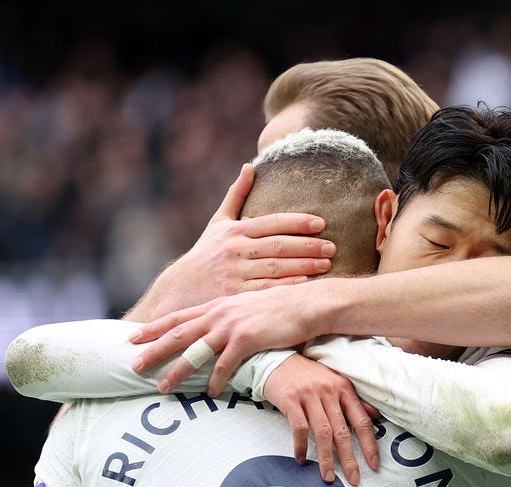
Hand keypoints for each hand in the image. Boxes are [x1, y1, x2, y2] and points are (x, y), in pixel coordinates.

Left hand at [130, 282, 323, 394]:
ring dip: (177, 371)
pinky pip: (225, 365)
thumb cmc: (282, 308)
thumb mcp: (249, 308)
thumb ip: (230, 318)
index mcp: (217, 305)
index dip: (153, 327)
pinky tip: (210, 393)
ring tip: (162, 387)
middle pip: (178, 334)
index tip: (132, 336)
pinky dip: (216, 380)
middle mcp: (219, 314)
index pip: (178, 317)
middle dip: (153, 350)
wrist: (308, 304)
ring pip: (195, 352)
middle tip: (133, 365)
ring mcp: (232, 326)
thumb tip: (219, 333)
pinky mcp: (247, 339)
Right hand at [136, 164, 334, 316]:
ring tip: (327, 264)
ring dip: (303, 266)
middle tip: (332, 246)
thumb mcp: (218, 223)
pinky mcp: (234, 296)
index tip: (321, 223)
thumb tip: (250, 166)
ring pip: (275, 268)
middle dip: (307, 246)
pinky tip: (306, 285)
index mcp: (235, 231)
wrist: (178, 290)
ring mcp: (235, 274)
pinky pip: (265, 290)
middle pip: (278, 246)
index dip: (297, 222)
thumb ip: (236, 195)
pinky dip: (286, 287)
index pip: (271, 223)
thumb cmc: (205, 255)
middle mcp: (235, 250)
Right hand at [263, 355, 380, 485]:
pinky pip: (299, 428)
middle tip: (354, 479)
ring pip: (322, 433)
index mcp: (344, 388)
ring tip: (329, 477)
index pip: (362, 421)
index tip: (374, 464)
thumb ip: (353, 400)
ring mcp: (310, 396)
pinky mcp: (291, 400)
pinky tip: (301, 459)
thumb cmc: (308, 374)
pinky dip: (301, 446)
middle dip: (349, 459)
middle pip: (343, 431)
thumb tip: (374, 416)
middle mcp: (329, 391)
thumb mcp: (334, 382)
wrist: (277, 359)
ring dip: (326, 458)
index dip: (369, 445)